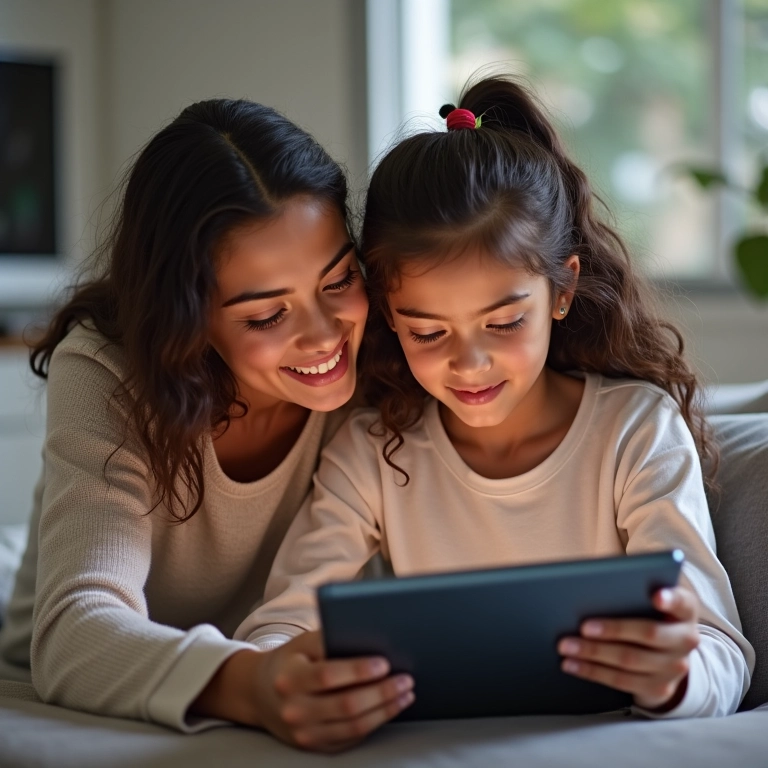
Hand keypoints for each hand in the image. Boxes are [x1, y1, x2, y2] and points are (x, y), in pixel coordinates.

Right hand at [254, 630, 413, 751]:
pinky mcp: (314, 746)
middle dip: (381, 692)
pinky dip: (374, 723)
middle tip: (406, 679)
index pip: (328, 676)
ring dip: (385, 711)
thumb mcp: (302, 643)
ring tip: (405, 694)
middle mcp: (295, 709)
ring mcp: (304, 733)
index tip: (384, 662)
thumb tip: (369, 638)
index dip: (358, 671)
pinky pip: (351, 738)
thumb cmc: (290, 661)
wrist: (259, 694)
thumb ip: (329, 639)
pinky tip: (389, 709)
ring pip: (353, 726)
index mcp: (290, 678)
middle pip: (346, 705)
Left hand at [557, 586, 699, 710]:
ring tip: (566, 645)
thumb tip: (589, 586)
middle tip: (583, 626)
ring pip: (630, 660)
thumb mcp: (648, 598)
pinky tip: (571, 664)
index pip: (682, 601)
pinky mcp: (658, 688)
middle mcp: (686, 639)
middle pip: (649, 634)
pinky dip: (591, 671)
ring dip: (593, 653)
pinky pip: (621, 681)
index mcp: (685, 610)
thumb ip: (631, 590)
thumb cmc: (647, 613)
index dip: (670, 599)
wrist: (666, 654)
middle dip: (613, 630)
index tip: (655, 596)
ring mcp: (675, 667)